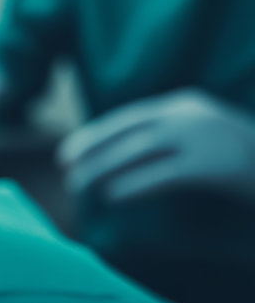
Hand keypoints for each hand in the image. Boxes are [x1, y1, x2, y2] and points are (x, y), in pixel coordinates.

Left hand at [58, 89, 254, 204]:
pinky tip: (112, 198)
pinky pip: (162, 175)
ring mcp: (204, 137)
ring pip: (139, 151)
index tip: (70, 150)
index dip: (97, 134)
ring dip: (103, 169)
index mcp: (188, 104)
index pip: (131, 117)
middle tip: (65, 169)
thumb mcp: (205, 139)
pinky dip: (133, 186)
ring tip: (81, 187)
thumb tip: (123, 155)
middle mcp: (192, 115)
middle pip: (128, 131)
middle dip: (92, 150)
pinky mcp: (214, 166)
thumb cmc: (246, 161)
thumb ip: (171, 139)